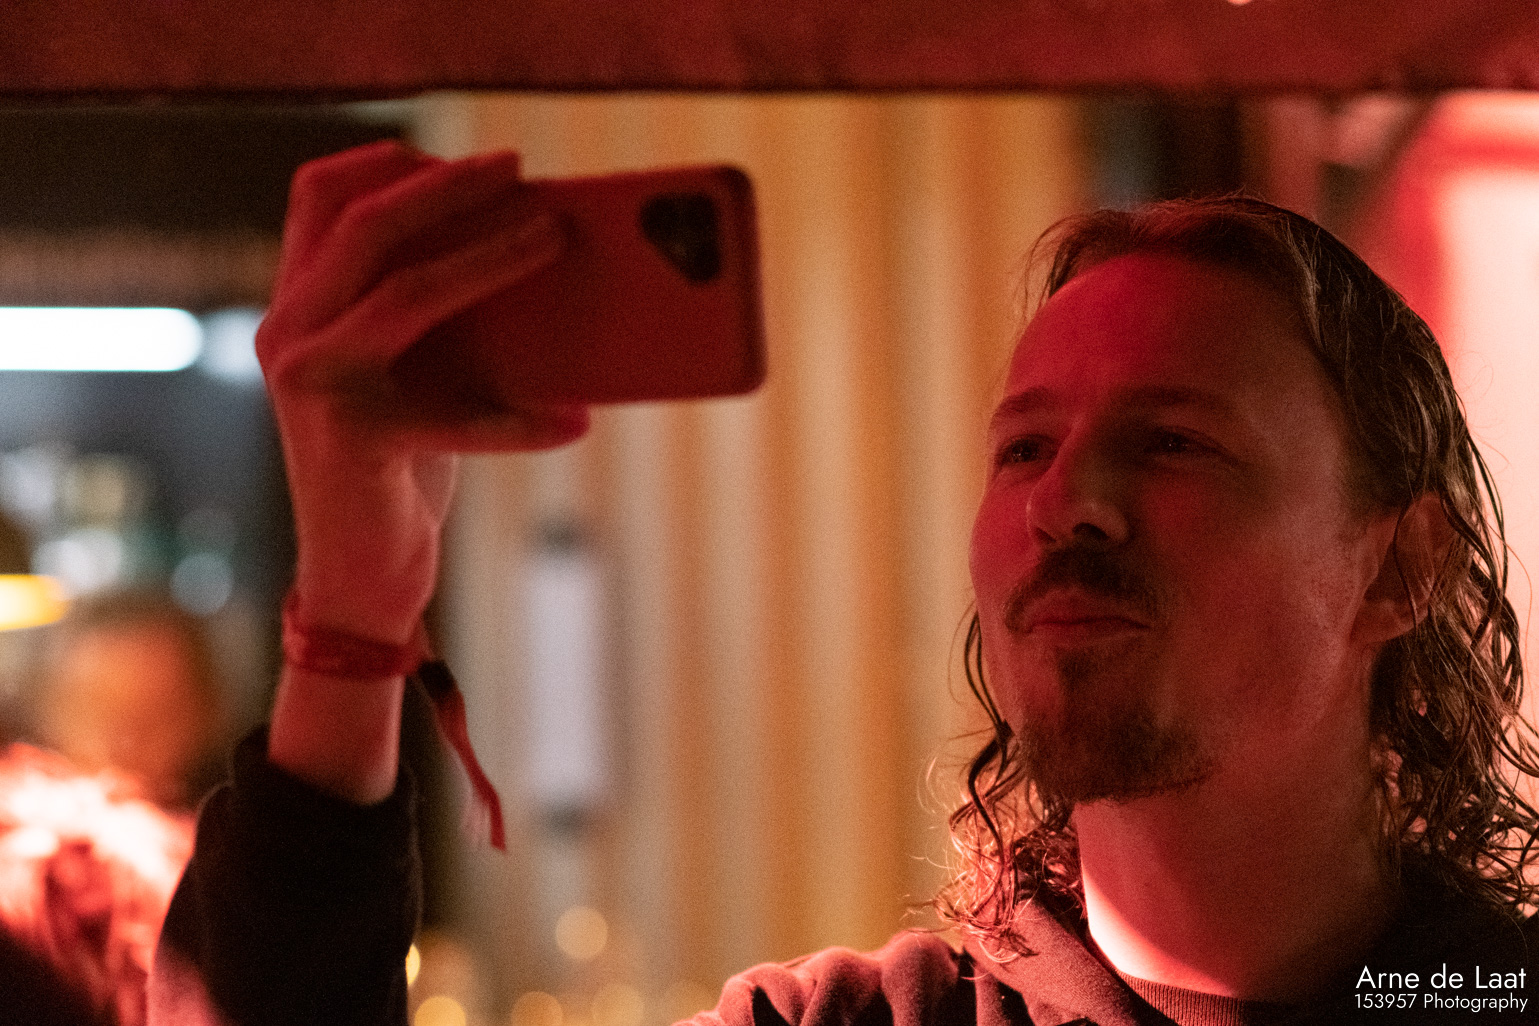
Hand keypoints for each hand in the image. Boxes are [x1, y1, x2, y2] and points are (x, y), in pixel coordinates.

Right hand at [258, 140, 589, 645]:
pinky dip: (523, 420)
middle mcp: (289, 335)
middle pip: (366, 226)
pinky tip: (575, 422)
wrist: (360, 575)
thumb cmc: (403, 466)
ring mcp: (315, 386)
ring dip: (492, 258)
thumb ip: (439, 319)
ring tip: (556, 240)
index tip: (462, 154)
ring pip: (408, 292)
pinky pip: (457, 414)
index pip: (317, 199)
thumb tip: (536, 249)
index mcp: (297, 309)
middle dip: (450, 187)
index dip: (387, 161)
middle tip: (520, 168)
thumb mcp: (416, 375)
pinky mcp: (358, 441)